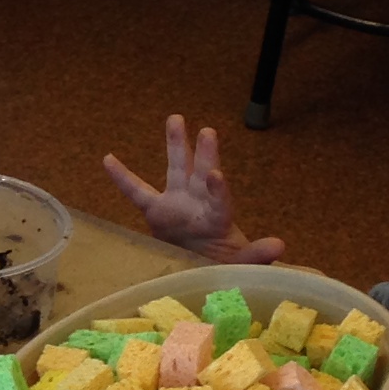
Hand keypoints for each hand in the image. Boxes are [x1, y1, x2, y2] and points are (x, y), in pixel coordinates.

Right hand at [101, 115, 284, 262]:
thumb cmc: (225, 265)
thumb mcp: (241, 264)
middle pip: (202, 174)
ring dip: (176, 145)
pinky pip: (136, 192)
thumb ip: (257, 255)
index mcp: (219, 218)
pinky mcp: (156, 212)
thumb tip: (280, 245)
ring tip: (175, 119)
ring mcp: (177, 203)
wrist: (202, 271)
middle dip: (205, 154)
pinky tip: (108, 159)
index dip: (218, 189)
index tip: (216, 174)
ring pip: (176, 169)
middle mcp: (199, 203)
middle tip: (209, 131)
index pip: (219, 201)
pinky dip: (122, 177)